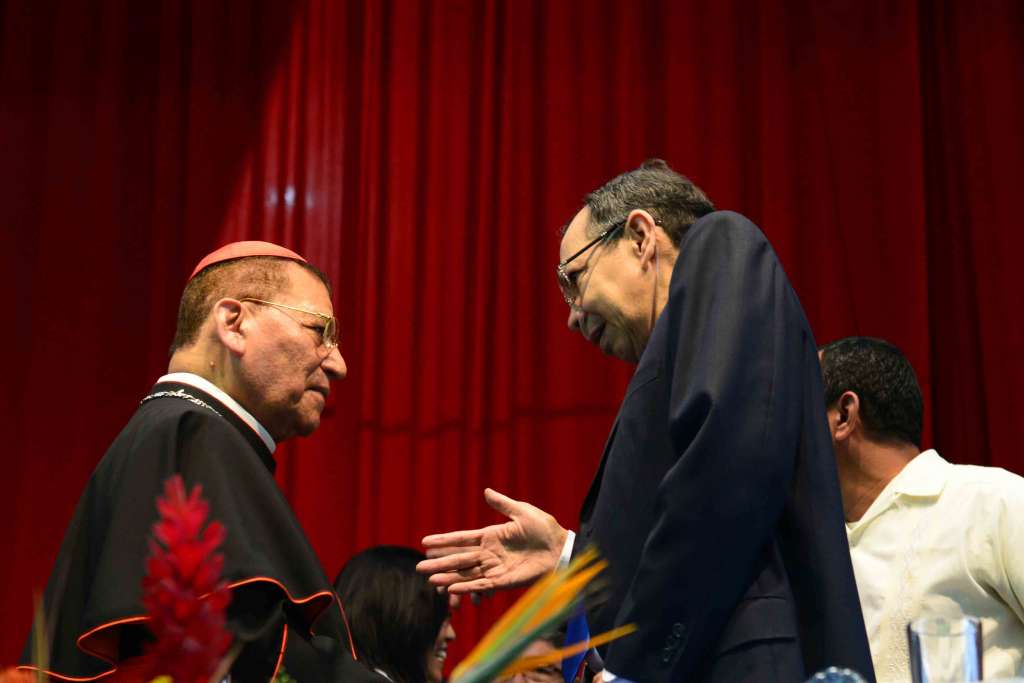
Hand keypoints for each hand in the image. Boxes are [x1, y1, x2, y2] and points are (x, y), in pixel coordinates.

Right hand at [416, 488, 568, 593]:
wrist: (561, 549)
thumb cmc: (545, 529)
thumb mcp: (522, 511)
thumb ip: (503, 504)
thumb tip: (486, 491)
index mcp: (491, 536)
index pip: (462, 539)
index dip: (444, 540)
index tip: (425, 541)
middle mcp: (489, 554)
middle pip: (459, 559)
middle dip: (439, 563)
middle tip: (419, 567)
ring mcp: (495, 569)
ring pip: (466, 574)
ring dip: (448, 577)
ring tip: (430, 579)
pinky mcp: (504, 582)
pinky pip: (482, 586)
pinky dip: (467, 588)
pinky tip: (453, 589)